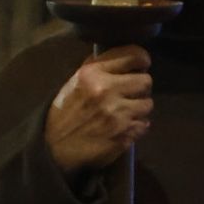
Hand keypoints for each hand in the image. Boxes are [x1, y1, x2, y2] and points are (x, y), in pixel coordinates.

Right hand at [45, 46, 152, 176]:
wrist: (55, 147)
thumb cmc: (66, 111)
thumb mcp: (76, 81)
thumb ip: (100, 68)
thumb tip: (126, 60)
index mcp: (93, 73)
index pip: (133, 56)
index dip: (142, 60)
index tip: (140, 66)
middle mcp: (107, 91)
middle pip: (146, 81)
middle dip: (140, 87)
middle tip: (131, 93)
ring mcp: (117, 114)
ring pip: (148, 103)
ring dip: (139, 107)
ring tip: (126, 111)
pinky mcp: (125, 134)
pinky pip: (144, 124)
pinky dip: (137, 125)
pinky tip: (124, 126)